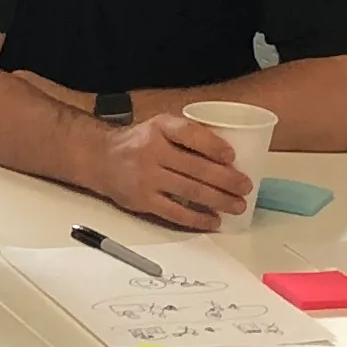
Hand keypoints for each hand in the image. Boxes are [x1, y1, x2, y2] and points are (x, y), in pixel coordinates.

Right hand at [98, 113, 250, 228]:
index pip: (190, 134)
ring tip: (238, 205)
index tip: (232, 156)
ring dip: (218, 200)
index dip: (213, 145)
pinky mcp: (143, 200)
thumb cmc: (139, 142)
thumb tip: (229, 153)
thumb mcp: (159, 126)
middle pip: (196, 167)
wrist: (100, 158)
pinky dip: (197, 218)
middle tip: (246, 187)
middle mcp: (152, 151)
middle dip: (226, 179)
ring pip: (190, 191)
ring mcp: (147, 177)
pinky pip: (175, 212)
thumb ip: (187, 135)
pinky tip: (213, 220)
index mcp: (160, 128)